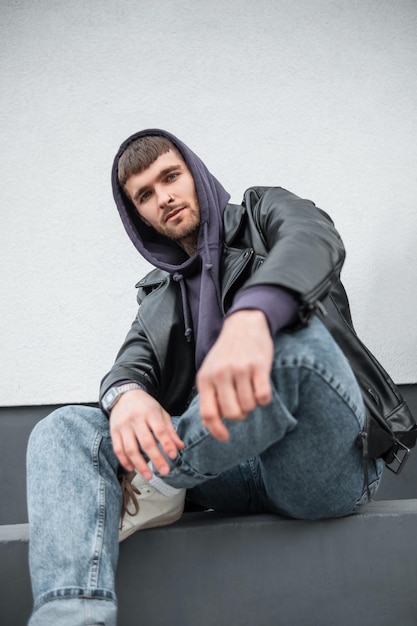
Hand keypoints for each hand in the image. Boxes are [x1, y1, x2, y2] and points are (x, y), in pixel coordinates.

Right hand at [109, 389, 183, 477]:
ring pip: (130, 449)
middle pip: (146, 442)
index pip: (159, 430)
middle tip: (164, 471)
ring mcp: (123, 426)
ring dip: (140, 465)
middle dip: (156, 458)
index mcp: (150, 412)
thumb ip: (170, 430)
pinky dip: (124, 461)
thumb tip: (180, 447)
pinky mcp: (113, 431)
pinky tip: (132, 468)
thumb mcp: (161, 413)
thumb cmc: (146, 406)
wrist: (124, 395)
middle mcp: (135, 419)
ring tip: (149, 475)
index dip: (167, 444)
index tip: (173, 456)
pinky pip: (118, 449)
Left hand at [196, 310, 272, 440]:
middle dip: (240, 415)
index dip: (216, 431)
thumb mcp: (210, 371)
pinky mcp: (259, 366)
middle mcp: (221, 374)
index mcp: (205, 378)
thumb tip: (212, 425)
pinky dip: (264, 398)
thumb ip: (210, 395)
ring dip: (252, 405)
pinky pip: (263, 396)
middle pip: (232, 414)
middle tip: (242, 405)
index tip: (225, 438)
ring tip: (250, 391)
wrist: (243, 324)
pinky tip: (261, 387)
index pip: (208, 413)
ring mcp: (240, 370)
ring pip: (249, 406)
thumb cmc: (226, 353)